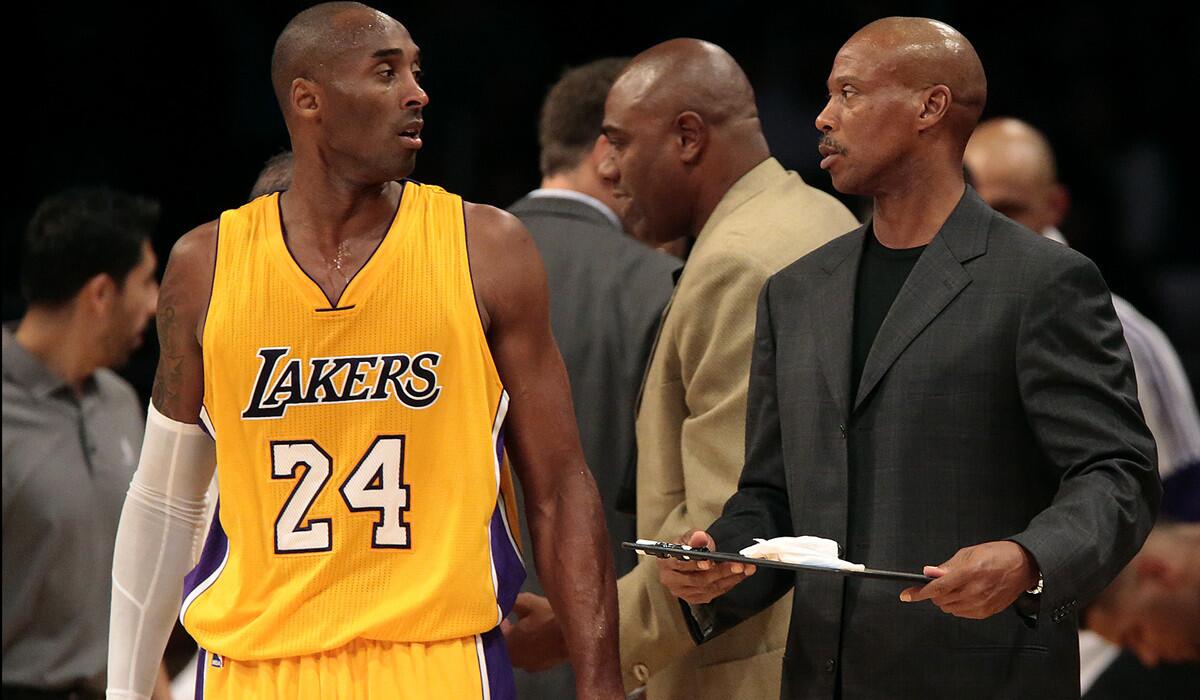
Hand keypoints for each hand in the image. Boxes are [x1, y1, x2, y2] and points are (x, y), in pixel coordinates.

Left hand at [501, 592, 567, 671]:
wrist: (575, 635)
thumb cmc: (548, 618)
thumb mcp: (526, 602)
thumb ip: (510, 601)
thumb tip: (501, 599)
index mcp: (508, 644)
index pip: (494, 635)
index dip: (494, 624)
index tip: (496, 614)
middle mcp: (515, 659)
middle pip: (504, 645)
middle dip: (505, 632)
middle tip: (507, 619)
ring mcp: (529, 665)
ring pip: (517, 651)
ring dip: (517, 640)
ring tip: (523, 625)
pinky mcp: (542, 666)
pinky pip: (529, 655)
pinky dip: (529, 646)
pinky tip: (536, 634)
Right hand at [657, 530, 755, 604]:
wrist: (686, 558)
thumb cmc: (685, 546)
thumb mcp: (688, 536)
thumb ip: (694, 536)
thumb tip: (700, 538)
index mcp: (665, 562)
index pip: (680, 565)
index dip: (695, 564)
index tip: (710, 561)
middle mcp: (671, 581)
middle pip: (698, 579)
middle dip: (721, 571)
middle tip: (739, 565)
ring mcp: (683, 592)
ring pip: (709, 588)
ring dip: (730, 578)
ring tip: (746, 568)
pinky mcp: (694, 598)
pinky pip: (714, 592)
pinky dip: (729, 583)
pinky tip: (740, 575)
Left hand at [899, 540, 1038, 618]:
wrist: (1023, 566)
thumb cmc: (997, 555)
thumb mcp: (968, 553)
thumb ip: (947, 566)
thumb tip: (929, 573)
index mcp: (968, 573)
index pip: (937, 588)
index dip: (919, 593)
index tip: (906, 595)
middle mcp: (974, 591)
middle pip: (940, 600)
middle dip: (934, 592)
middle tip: (942, 581)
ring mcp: (981, 604)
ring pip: (949, 608)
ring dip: (946, 599)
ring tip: (959, 586)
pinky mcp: (986, 612)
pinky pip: (961, 614)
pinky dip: (957, 606)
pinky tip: (966, 594)